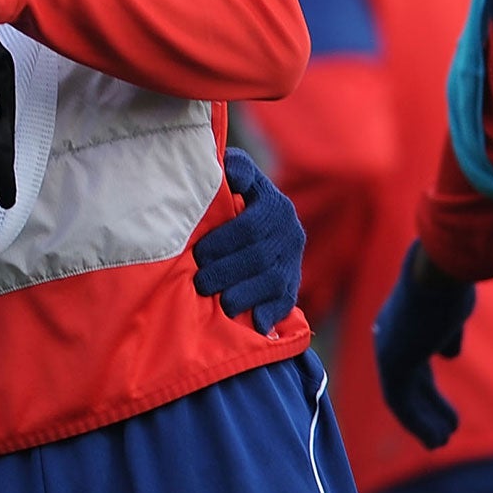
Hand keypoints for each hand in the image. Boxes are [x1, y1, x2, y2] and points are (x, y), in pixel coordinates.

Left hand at [191, 147, 303, 334]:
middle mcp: (290, 233)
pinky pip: (285, 302)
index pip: (251, 227)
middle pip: (259, 258)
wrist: (257, 222)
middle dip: (227, 273)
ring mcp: (293, 261)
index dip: (223, 243)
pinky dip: (270, 314)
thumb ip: (234, 168)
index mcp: (275, 205)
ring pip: (272, 282)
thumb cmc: (233, 195)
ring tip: (220, 304)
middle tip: (200, 283)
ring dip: (244, 295)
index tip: (199, 254)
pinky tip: (255, 324)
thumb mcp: (235, 174)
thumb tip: (231, 171)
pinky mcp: (292, 285)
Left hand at [373, 242, 475, 448]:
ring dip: (423, 422)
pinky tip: (437, 438)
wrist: (441, 269)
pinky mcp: (392, 362)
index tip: (446, 413)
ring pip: (402, 396)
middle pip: (407, 382)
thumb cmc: (452, 282)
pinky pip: (400, 402)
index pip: (412, 363)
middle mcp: (389, 336)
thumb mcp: (451, 309)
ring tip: (441, 442)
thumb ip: (447, 333)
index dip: (428, 391)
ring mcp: (387, 350)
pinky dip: (418, 422)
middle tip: (445, 433)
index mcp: (401, 322)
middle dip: (427, 408)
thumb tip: (449, 355)